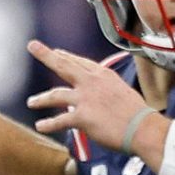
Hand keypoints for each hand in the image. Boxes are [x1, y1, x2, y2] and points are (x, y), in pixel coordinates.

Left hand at [25, 42, 149, 151]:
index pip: (80, 61)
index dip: (66, 56)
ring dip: (41, 99)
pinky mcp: (82, 117)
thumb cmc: (138, 114)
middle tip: (32, 46)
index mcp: (103, 75)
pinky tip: (40, 126)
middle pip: (63, 65)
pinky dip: (48, 124)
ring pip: (55, 95)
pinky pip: (60, 120)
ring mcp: (85, 98)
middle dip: (46, 55)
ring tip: (31, 101)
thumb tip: (99, 99)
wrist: (143, 128)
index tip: (57, 52)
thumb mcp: (123, 92)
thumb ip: (107, 91)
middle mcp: (91, 82)